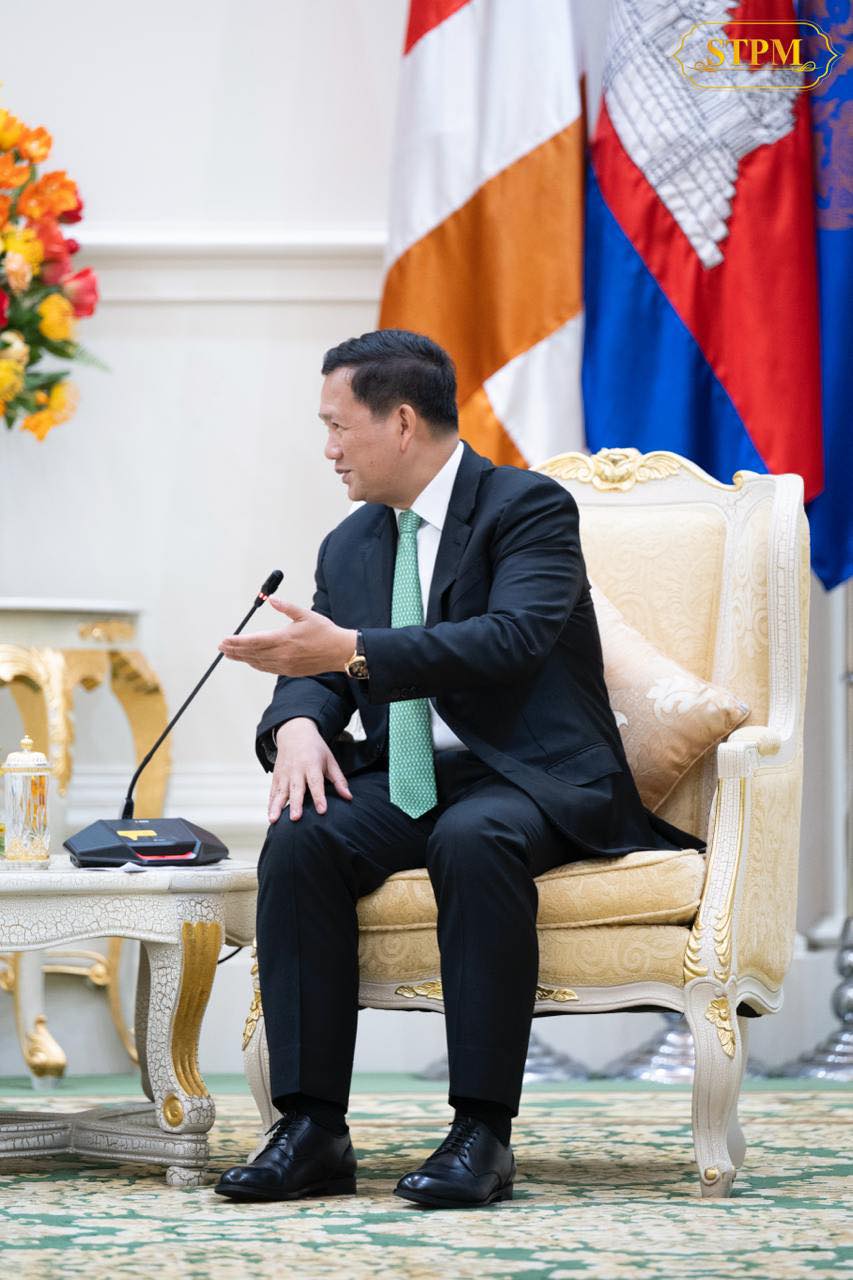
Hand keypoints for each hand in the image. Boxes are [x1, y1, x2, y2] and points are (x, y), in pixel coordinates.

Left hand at [219, 599, 355, 676]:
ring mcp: (285, 665)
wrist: (340, 652)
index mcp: (284, 638)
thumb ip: (286, 607)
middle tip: (221, 647)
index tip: (226, 639)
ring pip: (258, 662)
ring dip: (242, 658)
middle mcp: (282, 654)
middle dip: (235, 650)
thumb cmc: (325, 632)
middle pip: (252, 653)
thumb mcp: (306, 615)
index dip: (237, 641)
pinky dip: (256, 664)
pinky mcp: (290, 671)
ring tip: (230, 654)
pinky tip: (250, 661)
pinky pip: (267, 669)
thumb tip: (271, 599)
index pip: (254, 641)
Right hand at [268, 717, 352, 822]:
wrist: (295, 732)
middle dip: (295, 804)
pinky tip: (271, 816)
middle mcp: (296, 770)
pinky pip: (273, 792)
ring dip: (277, 806)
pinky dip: (271, 804)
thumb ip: (339, 780)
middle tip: (295, 818)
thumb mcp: (330, 760)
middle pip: (296, 789)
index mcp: (312, 765)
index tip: (322, 810)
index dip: (319, 797)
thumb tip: (349, 797)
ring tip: (274, 820)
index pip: (316, 783)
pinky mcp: (276, 777)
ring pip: (280, 792)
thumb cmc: (315, 749)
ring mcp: (284, 774)